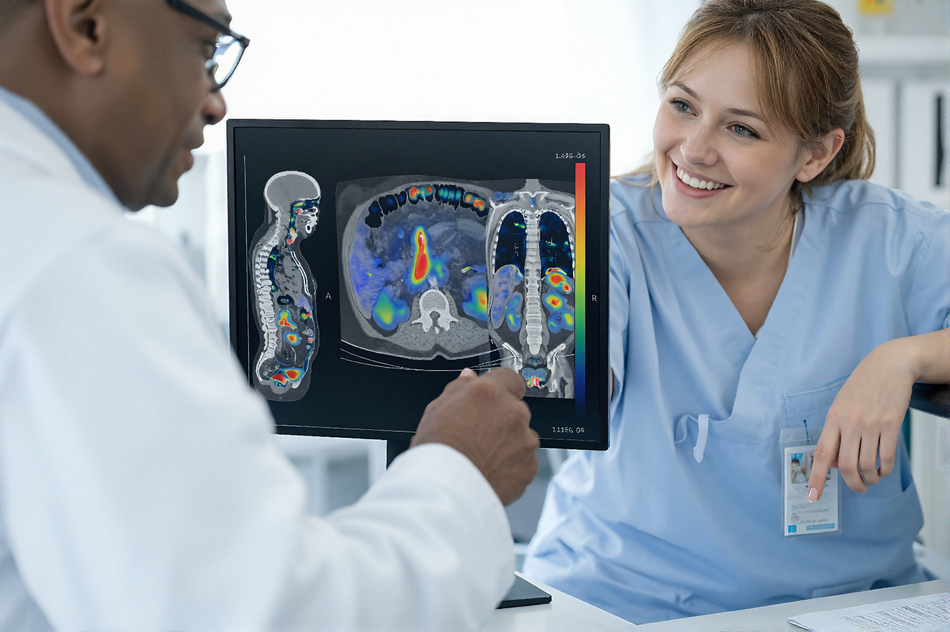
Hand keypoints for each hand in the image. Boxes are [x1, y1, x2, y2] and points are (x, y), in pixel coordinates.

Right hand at [411, 368, 538, 505]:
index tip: (495, 399)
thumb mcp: (436, 409)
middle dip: (502, 420)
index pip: (510, 378)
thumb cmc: (436, 451)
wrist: (445, 490)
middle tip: (479, 435)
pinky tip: (490, 471)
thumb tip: (469, 377)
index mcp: (490, 393)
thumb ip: (459, 388)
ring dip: (509, 443)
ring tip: (483, 458)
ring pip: (522, 437)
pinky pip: (524, 462)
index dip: (502, 388)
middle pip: (516, 409)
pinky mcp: (529, 467)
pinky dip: (512, 466)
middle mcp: (513, 413)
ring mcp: (525, 441)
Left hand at [808, 340, 914, 499]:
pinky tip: (884, 470)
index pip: (820, 454)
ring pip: (867, 465)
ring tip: (871, 478)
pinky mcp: (891, 424)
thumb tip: (831, 463)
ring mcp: (871, 424)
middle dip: (851, 483)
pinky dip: (885, 470)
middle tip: (857, 487)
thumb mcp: (840, 405)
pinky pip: (887, 457)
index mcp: (833, 418)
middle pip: (845, 465)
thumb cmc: (862, 387)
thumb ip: (835, 433)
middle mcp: (850, 422)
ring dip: (870, 479)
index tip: (812, 496)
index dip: (815, 478)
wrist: (889, 365)